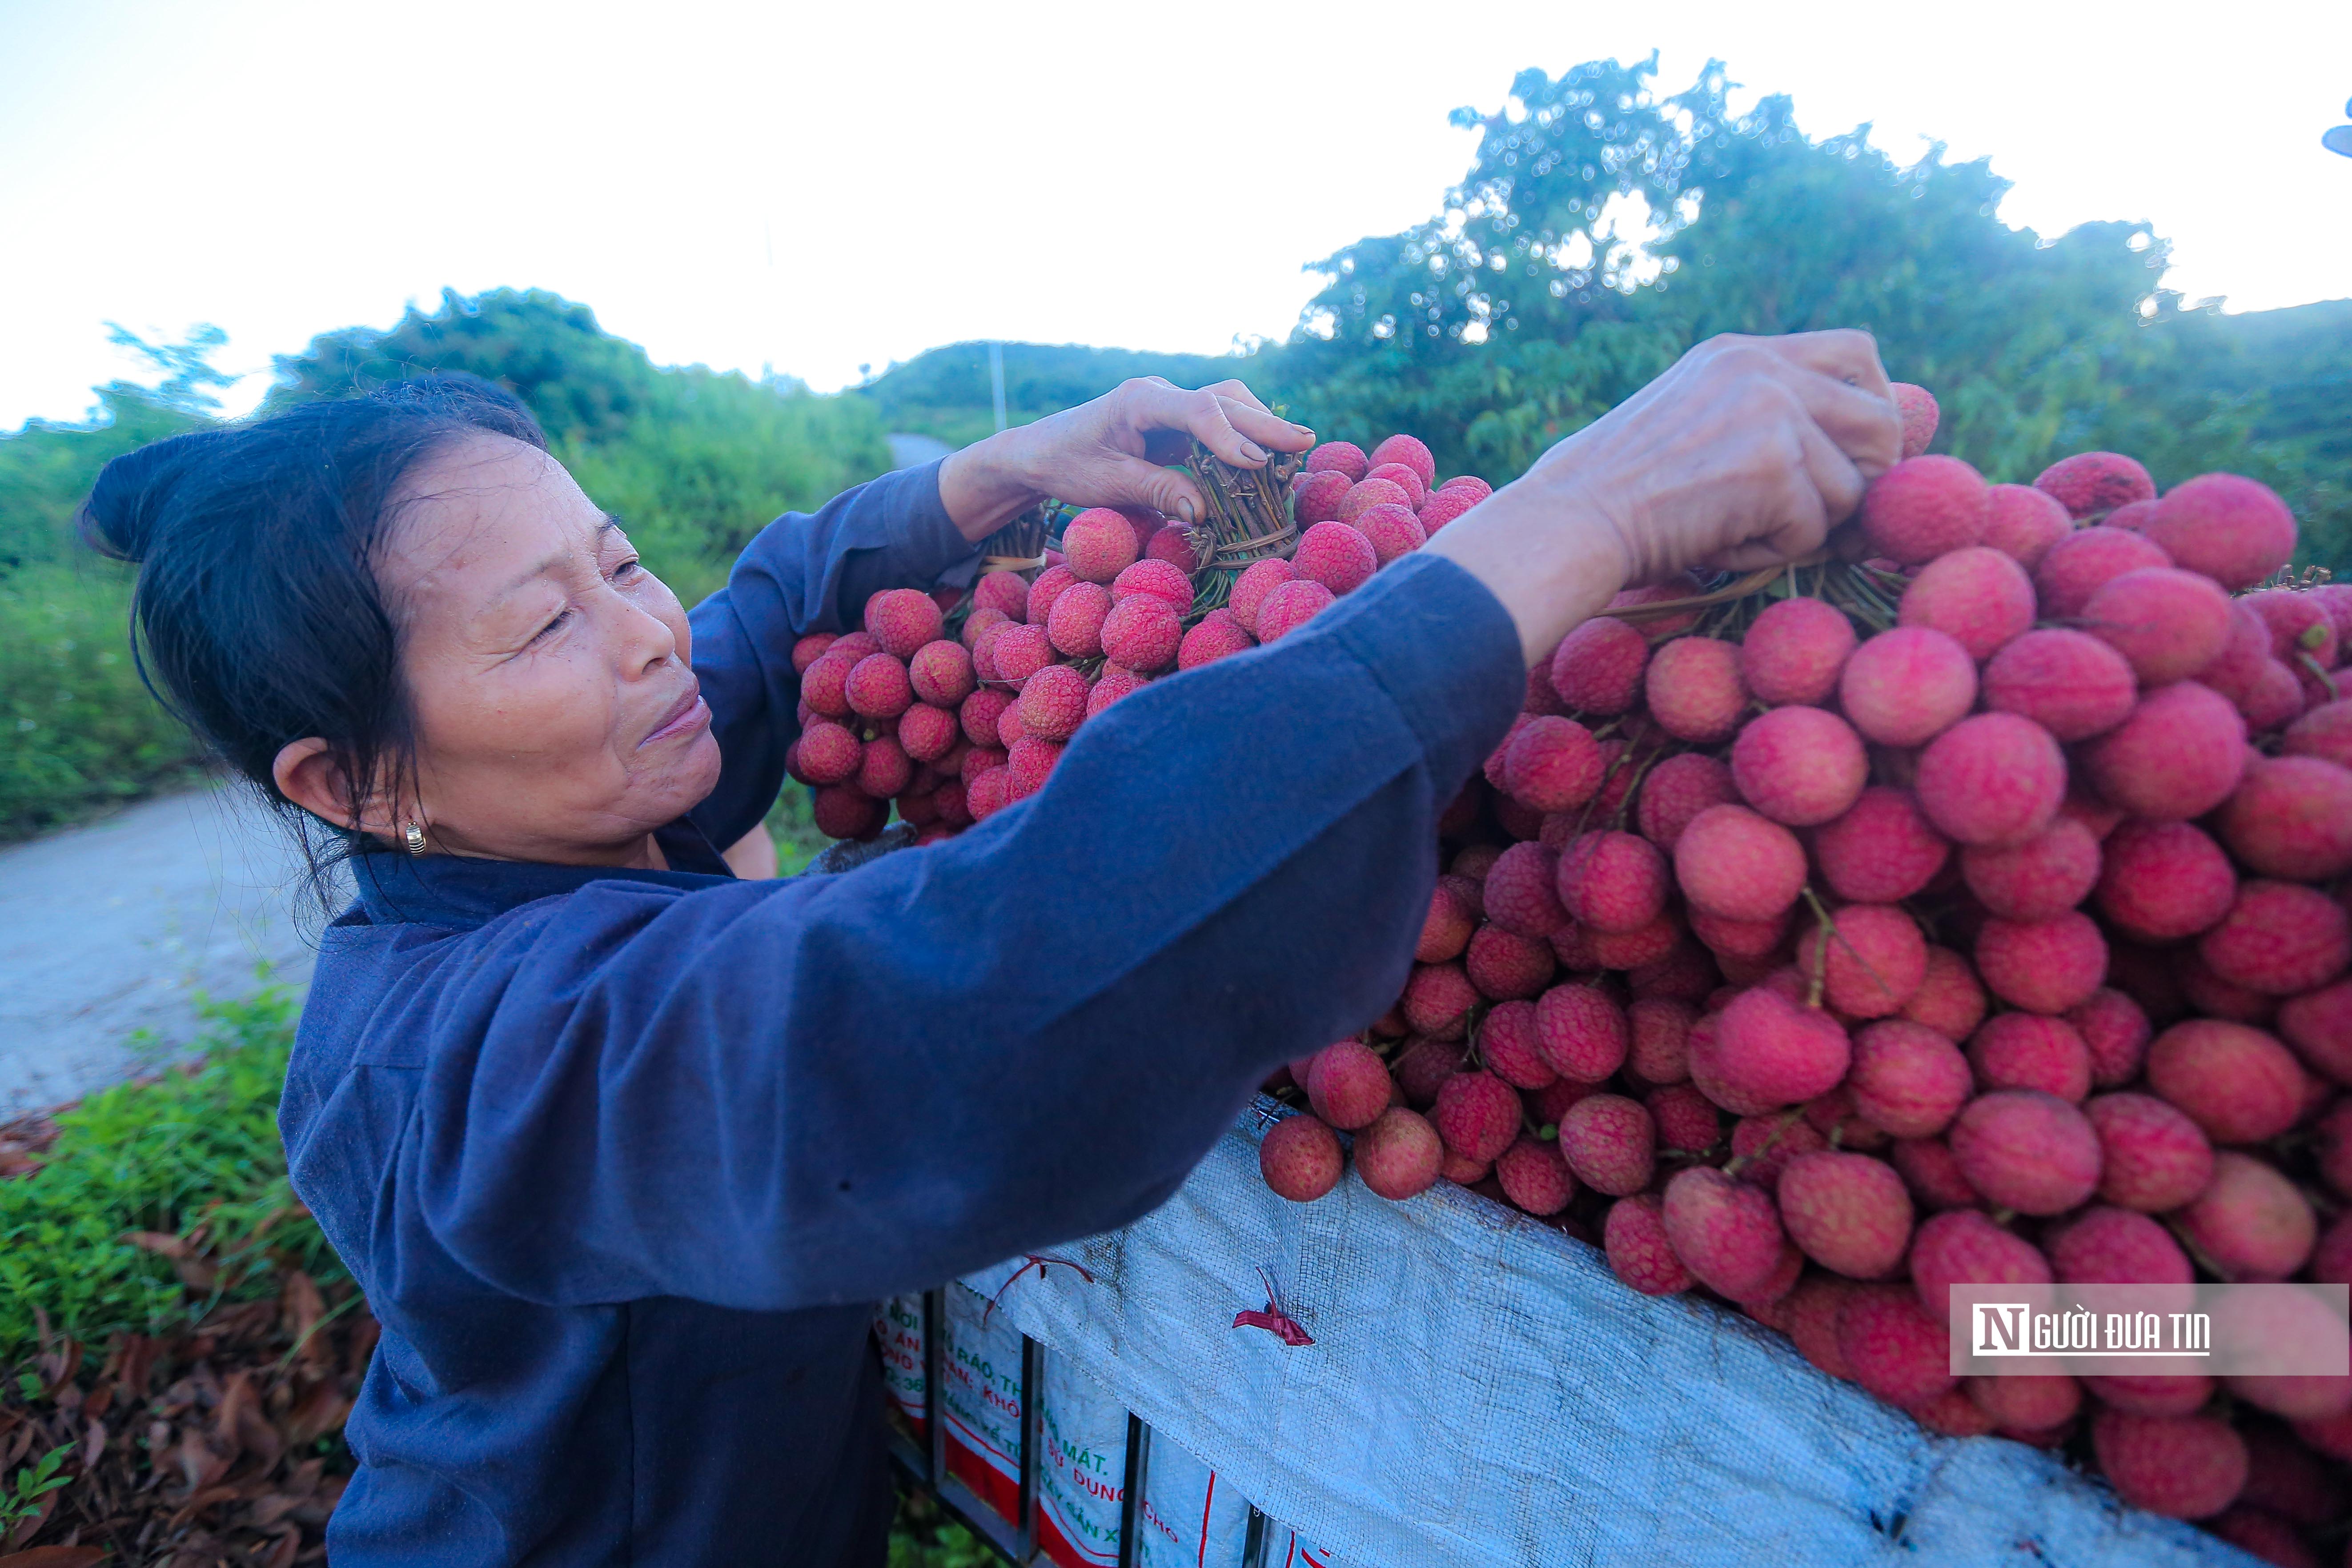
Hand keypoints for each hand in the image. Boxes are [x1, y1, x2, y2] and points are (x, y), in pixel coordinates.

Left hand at [936, 377, 1315, 541]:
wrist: (1041, 452)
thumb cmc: (1068, 465)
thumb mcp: (1107, 485)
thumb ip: (1156, 492)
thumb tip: (1204, 511)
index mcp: (1139, 400)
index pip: (1197, 410)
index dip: (1229, 436)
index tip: (1256, 462)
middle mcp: (1162, 395)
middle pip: (1224, 401)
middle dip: (1265, 424)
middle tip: (1305, 444)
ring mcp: (1171, 406)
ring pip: (1227, 404)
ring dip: (1261, 425)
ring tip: (1298, 447)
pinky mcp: (1177, 424)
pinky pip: (1218, 424)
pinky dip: (1245, 436)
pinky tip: (1270, 455)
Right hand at [1425, 330, 1900, 663]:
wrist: (1568, 521)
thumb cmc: (1616, 495)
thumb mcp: (1693, 424)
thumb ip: (1767, 418)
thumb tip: (1872, 450)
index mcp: (1740, 354)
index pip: (1857, 352)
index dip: (1874, 407)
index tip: (1855, 457)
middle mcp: (1762, 368)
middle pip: (1881, 417)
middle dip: (1867, 479)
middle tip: (1827, 520)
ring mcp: (1770, 411)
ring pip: (1850, 488)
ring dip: (1805, 528)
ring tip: (1734, 530)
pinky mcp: (1772, 465)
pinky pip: (1814, 529)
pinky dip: (1772, 553)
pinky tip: (1717, 544)